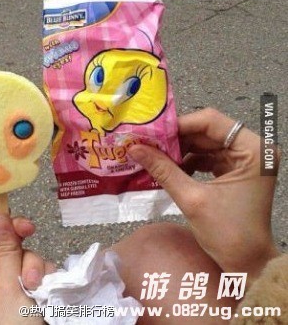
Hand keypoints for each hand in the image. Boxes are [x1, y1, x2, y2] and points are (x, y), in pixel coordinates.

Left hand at [0, 214, 49, 324]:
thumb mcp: (7, 291)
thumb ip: (6, 253)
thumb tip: (0, 218)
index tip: (3, 215)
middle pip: (1, 252)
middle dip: (17, 247)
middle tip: (29, 227)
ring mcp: (10, 294)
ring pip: (23, 260)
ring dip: (33, 266)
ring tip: (36, 283)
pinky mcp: (31, 296)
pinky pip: (37, 272)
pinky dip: (44, 275)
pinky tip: (46, 286)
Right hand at [129, 108, 280, 284]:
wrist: (247, 264)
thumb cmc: (227, 234)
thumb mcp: (191, 198)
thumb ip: (162, 169)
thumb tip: (134, 148)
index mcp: (252, 150)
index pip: (211, 121)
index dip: (179, 124)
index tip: (151, 133)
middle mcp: (252, 148)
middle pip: (207, 131)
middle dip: (175, 139)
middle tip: (146, 142)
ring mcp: (245, 159)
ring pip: (204, 143)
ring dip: (179, 150)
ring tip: (153, 155)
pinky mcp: (236, 170)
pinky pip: (207, 157)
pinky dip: (187, 161)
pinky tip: (168, 167)